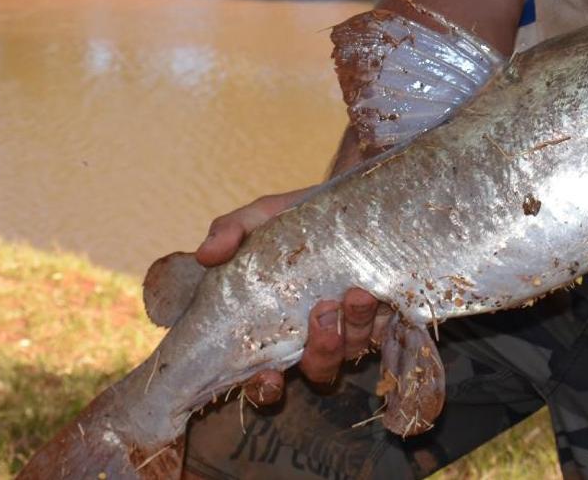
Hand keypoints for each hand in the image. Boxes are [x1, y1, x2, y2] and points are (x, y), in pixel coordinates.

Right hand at [195, 187, 384, 403]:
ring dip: (353, 327)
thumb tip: (205, 256)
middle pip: (317, 370)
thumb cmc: (299, 216)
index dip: (265, 388)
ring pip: (352, 351)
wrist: (352, 200)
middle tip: (323, 314)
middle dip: (322, 352)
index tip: (269, 378)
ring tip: (357, 295)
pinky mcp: (382, 315)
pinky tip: (377, 294)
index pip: (264, 378)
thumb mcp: (262, 217)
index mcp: (276, 327)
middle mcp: (313, 337)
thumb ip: (232, 232)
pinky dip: (377, 316)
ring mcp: (351, 329)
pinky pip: (381, 331)